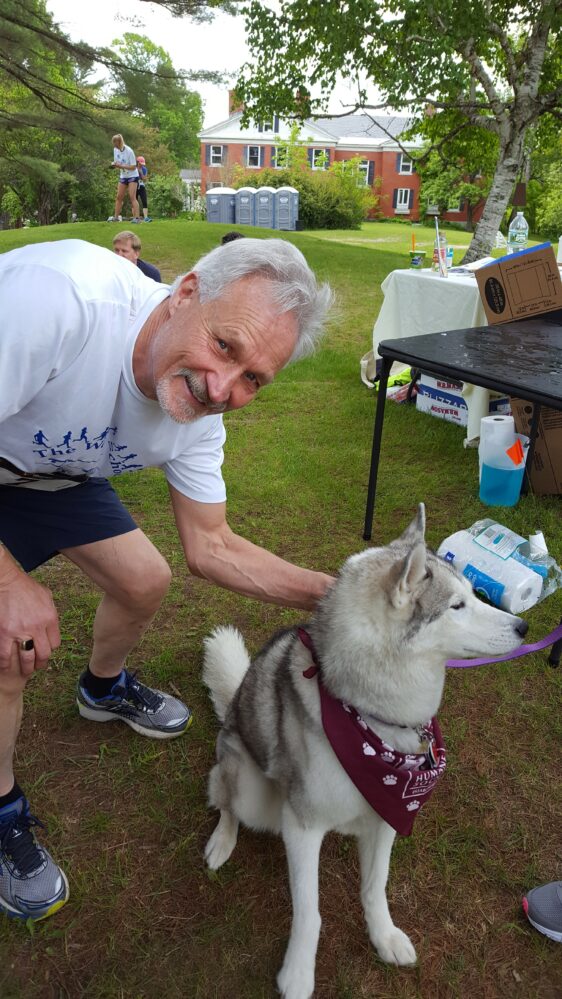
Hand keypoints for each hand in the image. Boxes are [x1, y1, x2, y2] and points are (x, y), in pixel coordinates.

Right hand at [0, 556, 59, 675]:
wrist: (6, 581)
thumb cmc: (25, 586)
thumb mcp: (46, 595)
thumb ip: (51, 611)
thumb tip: (52, 623)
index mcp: (49, 618)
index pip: (55, 643)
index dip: (50, 649)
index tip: (45, 650)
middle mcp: (37, 627)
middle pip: (44, 654)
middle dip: (41, 663)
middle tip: (37, 666)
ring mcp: (20, 631)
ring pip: (27, 659)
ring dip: (27, 668)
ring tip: (25, 671)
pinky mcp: (5, 633)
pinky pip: (6, 655)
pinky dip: (6, 664)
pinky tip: (6, 666)